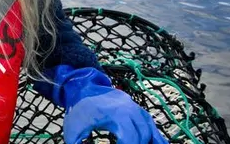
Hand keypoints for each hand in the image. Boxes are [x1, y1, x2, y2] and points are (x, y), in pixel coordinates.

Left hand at [47, 65, 167, 143]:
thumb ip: (75, 141)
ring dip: (147, 142)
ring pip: (149, 131)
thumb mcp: (73, 127)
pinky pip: (152, 127)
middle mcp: (129, 111)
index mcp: (113, 115)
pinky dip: (156, 139)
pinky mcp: (141, 113)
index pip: (129, 138)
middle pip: (141, 136)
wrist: (89, 90)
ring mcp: (137, 110)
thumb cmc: (82, 112)